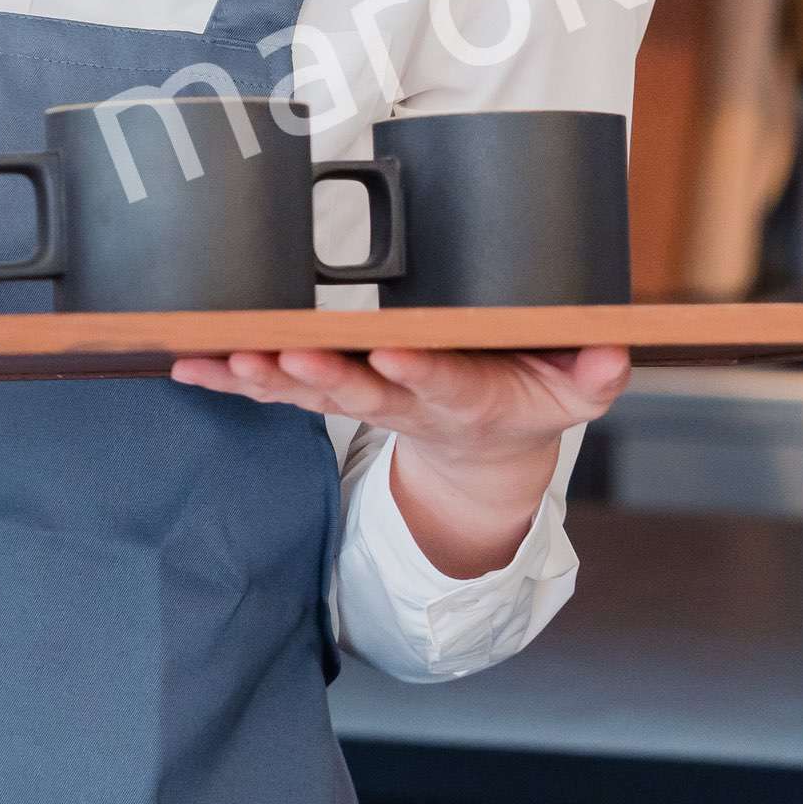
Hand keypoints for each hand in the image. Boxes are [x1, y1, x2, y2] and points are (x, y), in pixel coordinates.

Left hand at [168, 344, 629, 578]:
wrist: (484, 451)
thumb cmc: (526, 399)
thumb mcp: (575, 393)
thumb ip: (593, 374)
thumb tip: (614, 352)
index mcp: (464, 397)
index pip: (440, 383)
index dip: (418, 371)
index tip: (393, 352)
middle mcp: (406, 401)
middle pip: (360, 393)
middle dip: (322, 377)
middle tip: (286, 358)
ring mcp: (366, 401)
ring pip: (309, 394)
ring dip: (265, 379)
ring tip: (225, 360)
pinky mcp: (333, 397)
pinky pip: (275, 390)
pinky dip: (232, 380)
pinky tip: (189, 365)